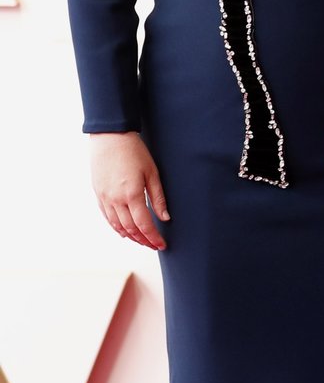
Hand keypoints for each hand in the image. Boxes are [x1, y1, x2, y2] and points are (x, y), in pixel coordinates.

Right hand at [90, 132, 169, 250]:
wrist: (110, 137)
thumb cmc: (134, 151)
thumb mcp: (152, 173)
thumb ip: (158, 198)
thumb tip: (165, 218)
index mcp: (132, 194)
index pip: (144, 225)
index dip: (153, 238)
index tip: (162, 245)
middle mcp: (116, 200)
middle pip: (130, 229)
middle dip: (143, 240)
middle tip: (154, 245)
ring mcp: (105, 198)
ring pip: (117, 226)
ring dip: (131, 237)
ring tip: (142, 241)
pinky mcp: (98, 194)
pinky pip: (107, 217)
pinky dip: (116, 227)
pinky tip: (124, 231)